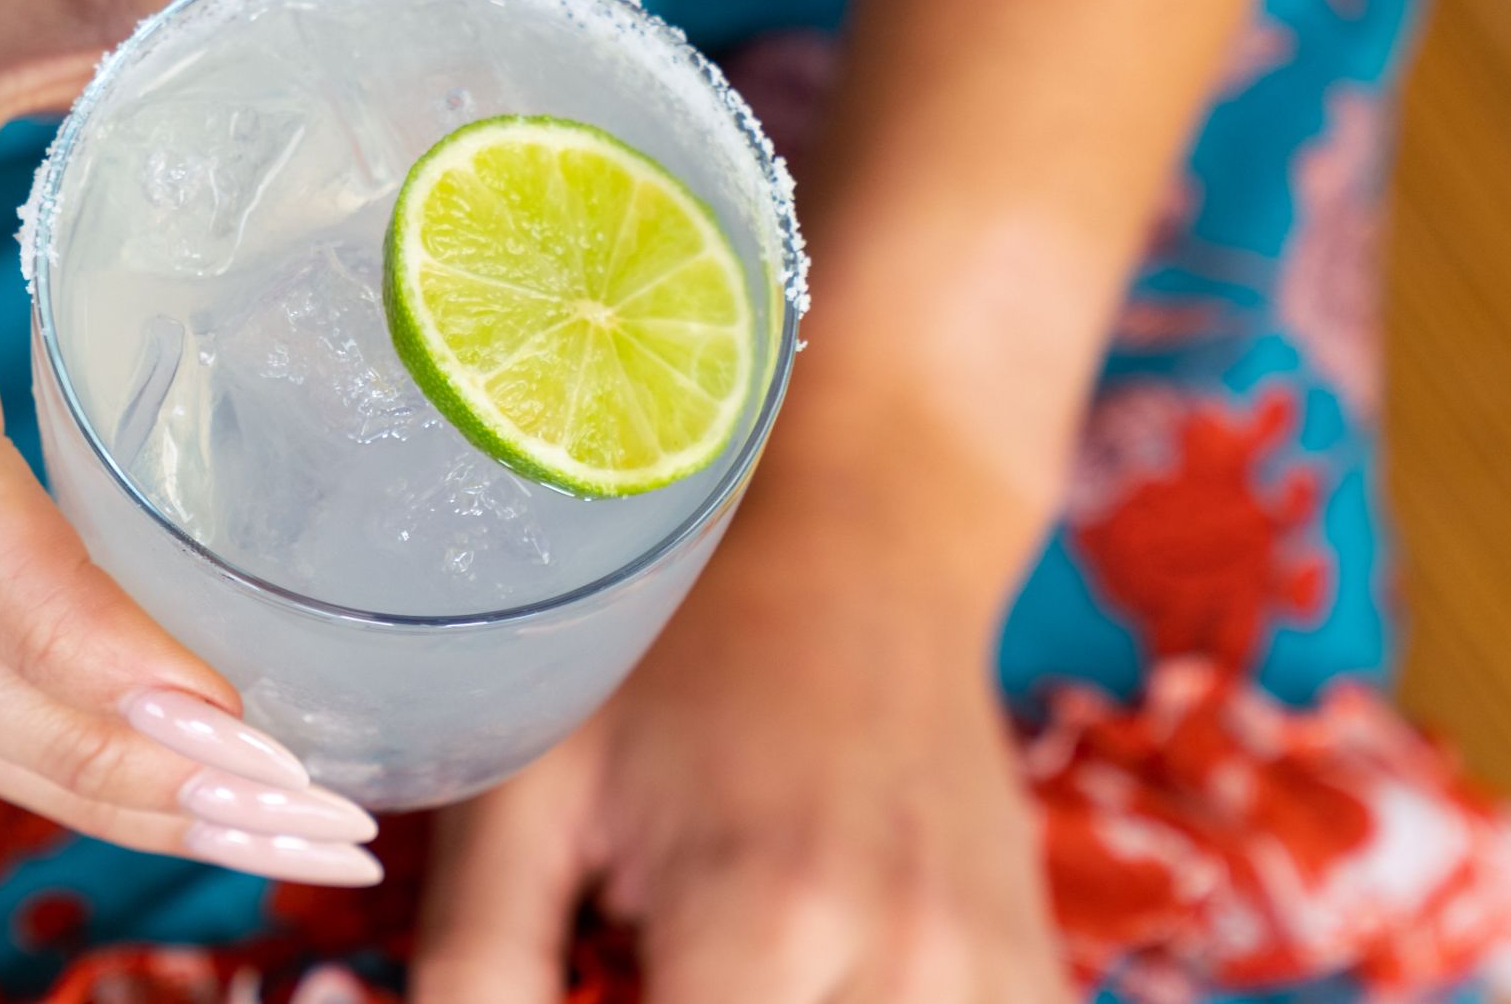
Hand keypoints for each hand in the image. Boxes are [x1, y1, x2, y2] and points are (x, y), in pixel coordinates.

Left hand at [412, 441, 1073, 1000]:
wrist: (859, 550)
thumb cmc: (665, 655)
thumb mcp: (527, 790)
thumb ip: (477, 967)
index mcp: (763, 916)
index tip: (585, 992)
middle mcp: (906, 964)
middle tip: (632, 968)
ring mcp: (991, 975)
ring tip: (705, 964)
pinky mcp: (1034, 973)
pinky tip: (806, 975)